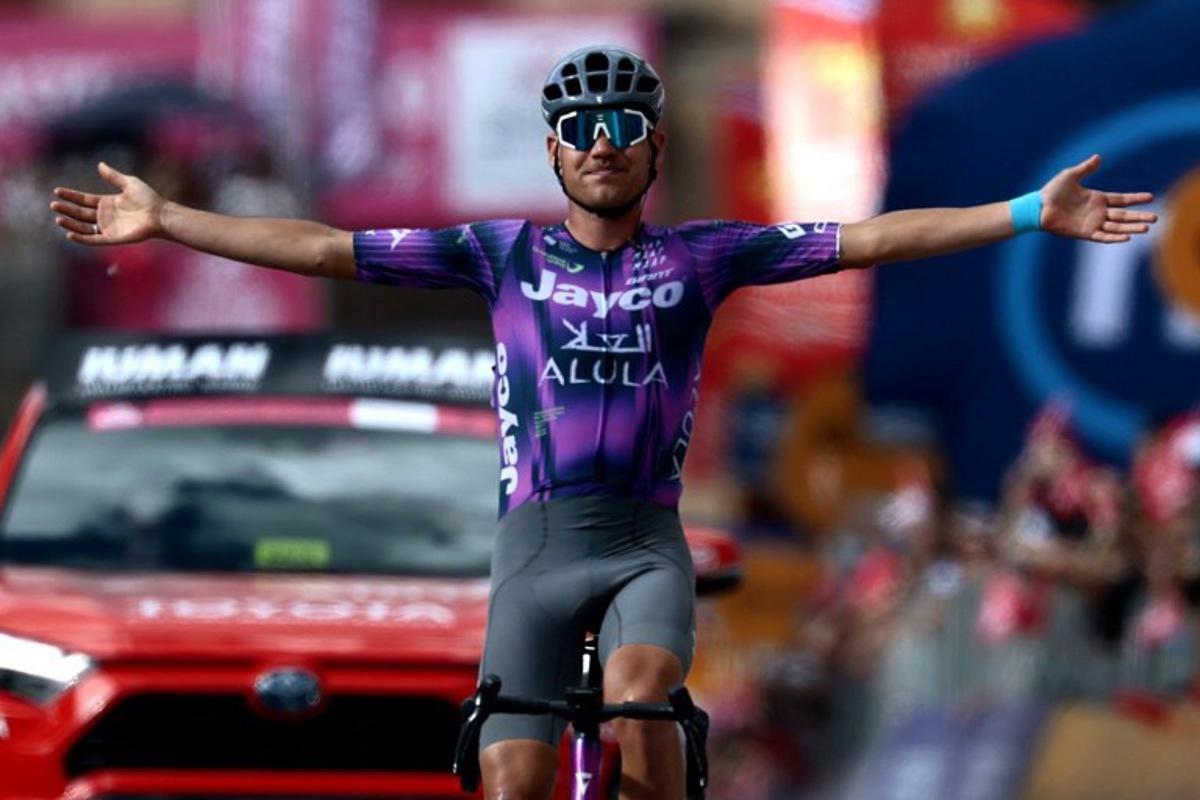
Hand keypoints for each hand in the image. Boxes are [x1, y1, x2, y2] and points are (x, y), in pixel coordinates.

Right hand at [50, 162, 166, 245]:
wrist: (160, 214)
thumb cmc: (148, 198)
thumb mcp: (129, 183)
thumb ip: (113, 176)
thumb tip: (99, 165)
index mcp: (108, 203)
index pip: (84, 200)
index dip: (71, 196)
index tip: (57, 191)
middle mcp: (106, 216)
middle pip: (80, 213)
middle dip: (66, 209)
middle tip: (53, 205)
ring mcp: (108, 227)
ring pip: (84, 227)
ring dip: (70, 224)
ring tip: (58, 219)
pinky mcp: (113, 238)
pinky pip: (94, 239)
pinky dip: (82, 238)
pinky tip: (70, 234)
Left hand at [1039, 154, 1156, 243]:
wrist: (1037, 207)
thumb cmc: (1052, 192)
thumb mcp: (1070, 176)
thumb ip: (1086, 168)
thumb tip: (1098, 157)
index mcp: (1097, 198)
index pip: (1122, 199)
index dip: (1136, 199)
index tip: (1151, 197)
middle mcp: (1097, 212)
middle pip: (1123, 215)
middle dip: (1139, 217)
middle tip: (1156, 218)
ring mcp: (1092, 223)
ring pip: (1116, 227)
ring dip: (1131, 228)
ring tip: (1146, 229)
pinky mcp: (1083, 233)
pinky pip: (1102, 236)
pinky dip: (1114, 237)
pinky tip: (1126, 237)